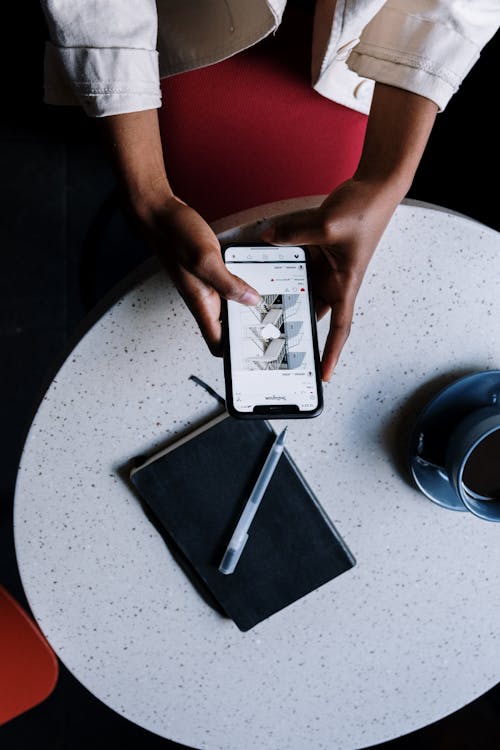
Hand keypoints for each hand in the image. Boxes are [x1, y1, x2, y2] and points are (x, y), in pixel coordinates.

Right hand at [136, 196, 260, 355]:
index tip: (252, 351)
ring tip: (266, 303)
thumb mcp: (206, 258)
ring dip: (246, 308)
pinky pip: (228, 288)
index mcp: (200, 303)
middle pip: (226, 329)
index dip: (233, 353)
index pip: (216, 344)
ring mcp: (205, 286)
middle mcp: (202, 299)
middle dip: (246, 329)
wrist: (158, 214)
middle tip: (269, 324)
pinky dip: (242, 287)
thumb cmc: (175, 234)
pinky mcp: (208, 273)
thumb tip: (251, 300)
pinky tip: (252, 277)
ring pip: (229, 308)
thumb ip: (229, 283)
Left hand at [261, 179, 399, 379]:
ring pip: (300, 289)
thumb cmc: (365, 211)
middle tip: (275, 346)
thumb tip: (268, 240)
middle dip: (297, 330)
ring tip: (259, 312)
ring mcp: (324, 266)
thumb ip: (294, 234)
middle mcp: (334, 280)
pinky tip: (261, 270)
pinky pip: (295, 265)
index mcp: (345, 284)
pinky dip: (281, 269)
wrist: (374, 187)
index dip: (331, 353)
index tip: (323, 375)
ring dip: (284, 298)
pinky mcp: (316, 251)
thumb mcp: (328, 225)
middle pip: (313, 312)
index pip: (339, 328)